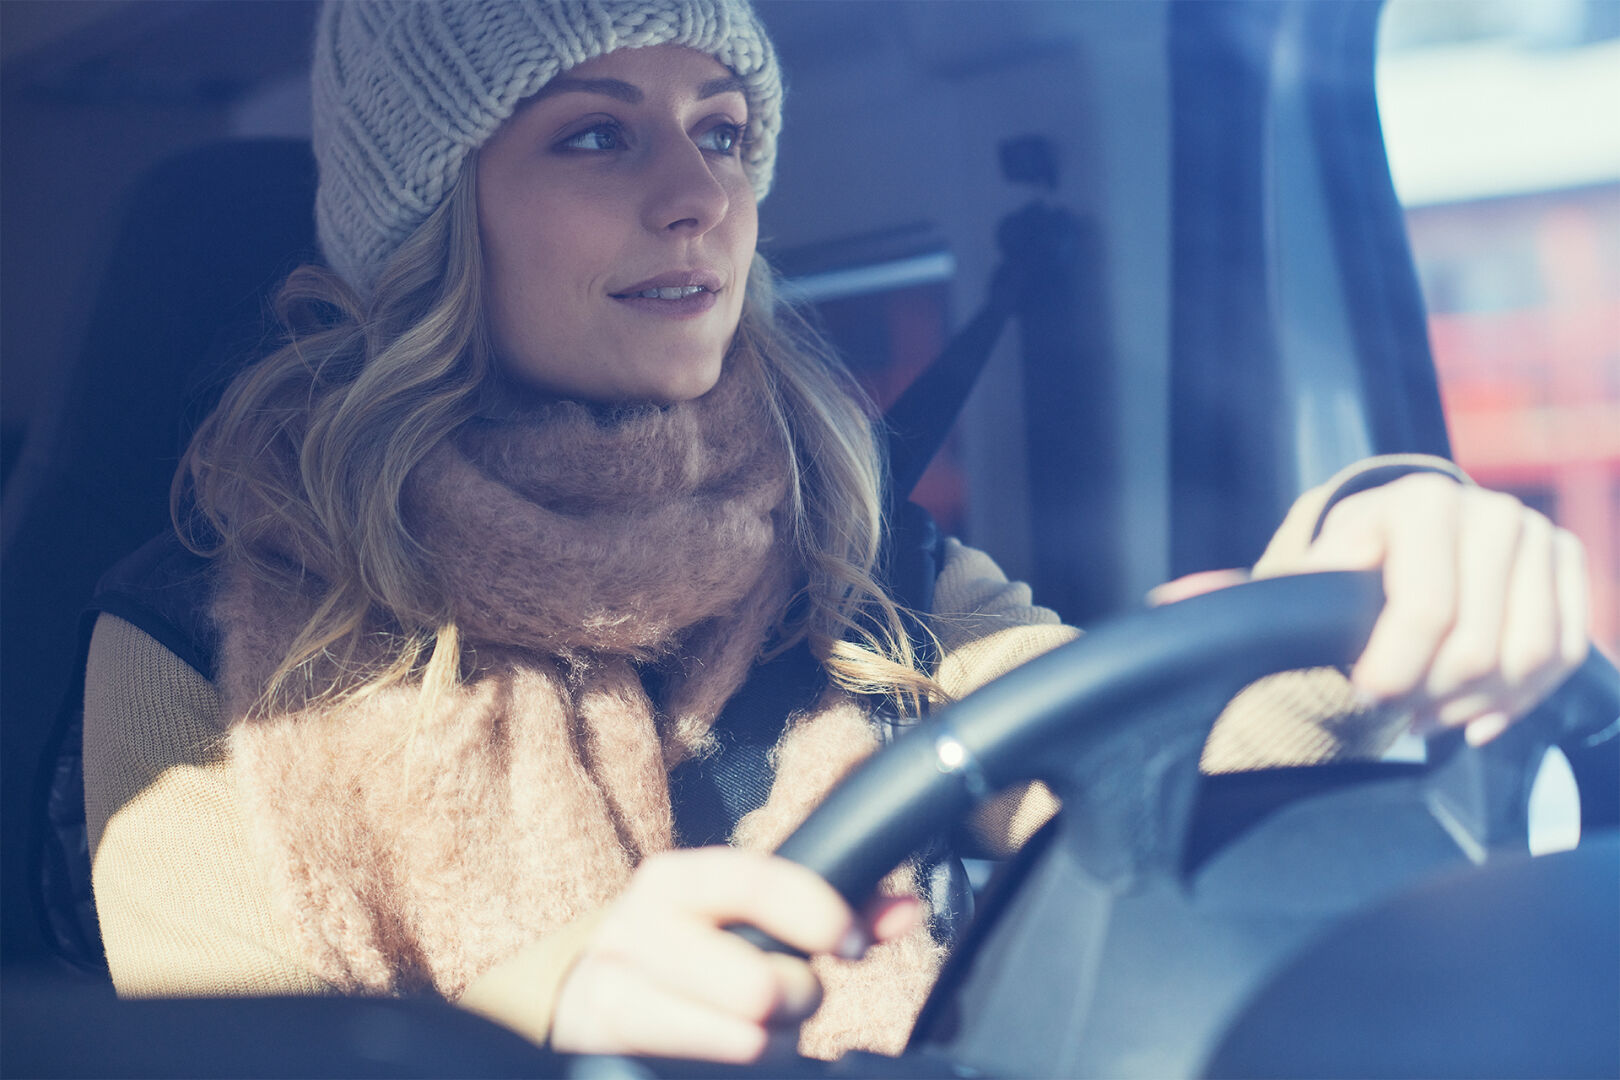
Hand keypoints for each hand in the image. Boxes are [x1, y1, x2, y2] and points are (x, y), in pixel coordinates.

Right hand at [550, 847, 919, 1062]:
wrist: (594, 989)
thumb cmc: (695, 951)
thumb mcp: (750, 920)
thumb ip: (828, 909)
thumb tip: (906, 910)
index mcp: (678, 880)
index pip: (756, 882)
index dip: (819, 916)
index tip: (853, 944)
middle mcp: (635, 923)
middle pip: (759, 983)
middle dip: (795, 999)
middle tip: (790, 998)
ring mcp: (609, 983)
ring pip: (741, 1036)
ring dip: (768, 1043)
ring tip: (758, 1030)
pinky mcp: (599, 1035)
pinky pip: (705, 1062)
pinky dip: (734, 1064)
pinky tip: (725, 1052)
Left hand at [1284, 474, 1589, 744]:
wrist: (1406, 534)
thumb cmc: (1353, 559)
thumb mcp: (1313, 566)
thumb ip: (1276, 587)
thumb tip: (1199, 599)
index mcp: (1421, 503)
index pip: (1426, 612)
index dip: (1394, 669)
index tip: (1365, 693)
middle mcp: (1490, 512)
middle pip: (1477, 646)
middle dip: (1430, 695)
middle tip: (1396, 712)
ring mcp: (1539, 538)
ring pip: (1528, 657)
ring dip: (1475, 704)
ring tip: (1428, 714)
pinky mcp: (1569, 568)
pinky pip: (1564, 655)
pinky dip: (1521, 699)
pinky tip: (1474, 716)